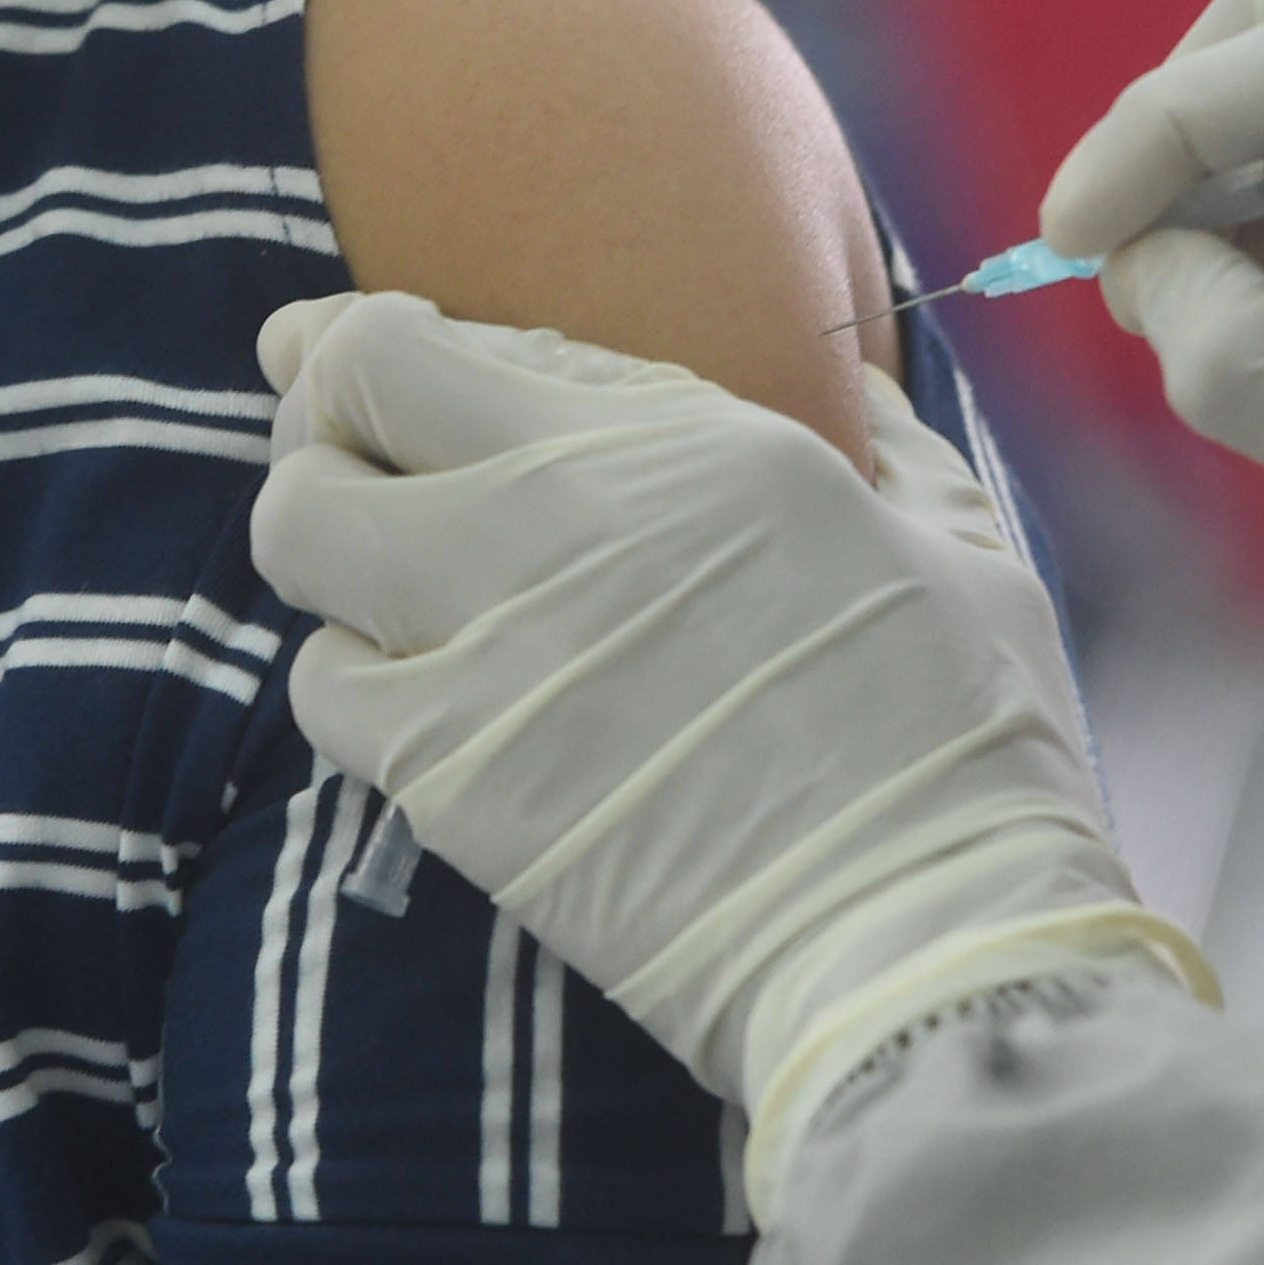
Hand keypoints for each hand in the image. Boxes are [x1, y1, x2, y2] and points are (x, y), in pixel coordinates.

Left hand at [251, 293, 1210, 1210]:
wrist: (917, 931)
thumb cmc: (966, 731)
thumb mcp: (957, 535)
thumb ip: (886, 444)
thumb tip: (857, 391)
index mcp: (674, 438)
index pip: (427, 340)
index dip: (371, 333)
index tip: (361, 350)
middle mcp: (549, 514)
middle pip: (328, 411)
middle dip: (322, 415)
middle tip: (357, 448)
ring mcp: (482, 648)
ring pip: (296, 537)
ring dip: (323, 538)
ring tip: (379, 572)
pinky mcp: (449, 779)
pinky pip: (323, 688)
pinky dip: (347, 677)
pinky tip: (410, 694)